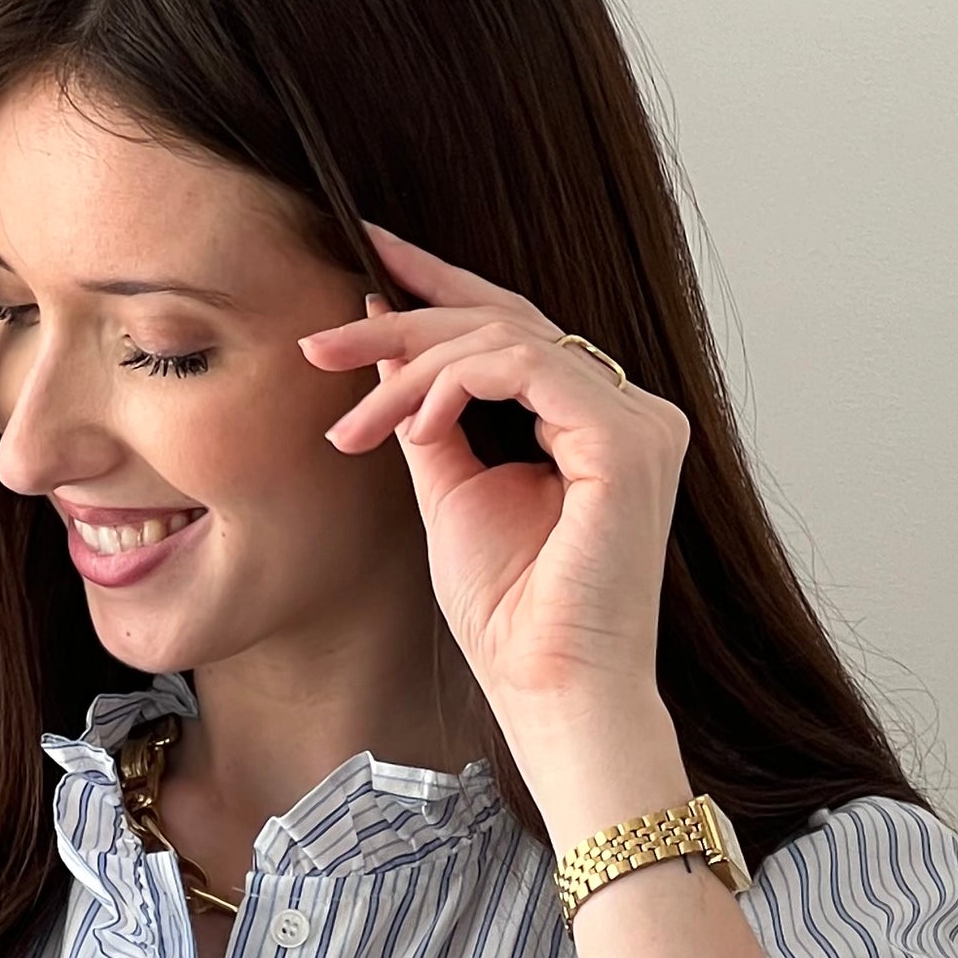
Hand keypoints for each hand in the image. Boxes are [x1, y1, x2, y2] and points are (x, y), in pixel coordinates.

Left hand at [301, 220, 687, 773]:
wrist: (550, 691)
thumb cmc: (510, 619)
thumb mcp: (451, 497)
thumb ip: (429, 421)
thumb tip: (385, 352)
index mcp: (592, 424)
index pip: (515, 331)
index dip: (440, 290)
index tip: (368, 266)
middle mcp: (627, 411)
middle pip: (508, 323)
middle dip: (406, 320)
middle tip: (320, 340)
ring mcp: (637, 420)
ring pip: (509, 338)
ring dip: (413, 367)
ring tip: (352, 421)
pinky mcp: (629, 439)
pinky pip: (529, 366)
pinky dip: (456, 384)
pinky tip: (409, 425)